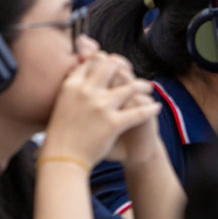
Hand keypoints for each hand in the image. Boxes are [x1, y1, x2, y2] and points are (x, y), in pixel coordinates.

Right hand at [42, 49, 160, 168]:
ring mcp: (100, 106)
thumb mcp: (61, 102)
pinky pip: (139, 112)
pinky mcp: (112, 123)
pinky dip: (150, 108)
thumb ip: (74, 86)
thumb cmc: (61, 132)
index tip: (114, 67)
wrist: (62, 157)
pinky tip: (156, 107)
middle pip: (112, 65)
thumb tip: (82, 71)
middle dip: (124, 66)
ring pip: (130, 86)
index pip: (93, 61)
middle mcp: (86, 91)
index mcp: (72, 85)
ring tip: (147, 88)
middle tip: (131, 73)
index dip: (106, 60)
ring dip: (142, 85)